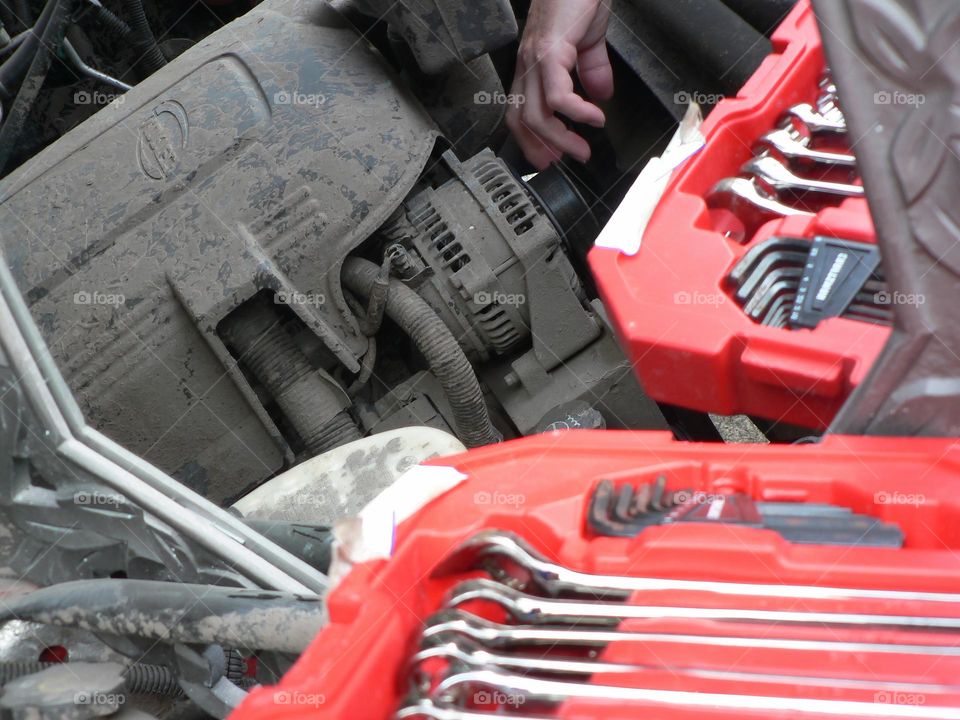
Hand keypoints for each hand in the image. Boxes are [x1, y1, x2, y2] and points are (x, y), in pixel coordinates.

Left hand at [506, 0, 613, 168]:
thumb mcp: (588, 39)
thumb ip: (592, 68)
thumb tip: (601, 94)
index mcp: (532, 65)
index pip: (520, 112)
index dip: (530, 139)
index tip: (548, 158)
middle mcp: (527, 65)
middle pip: (520, 119)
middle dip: (539, 147)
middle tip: (562, 162)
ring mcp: (535, 59)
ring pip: (537, 114)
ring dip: (561, 138)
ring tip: (583, 149)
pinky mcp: (549, 52)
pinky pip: (557, 96)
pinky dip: (576, 113)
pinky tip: (594, 118)